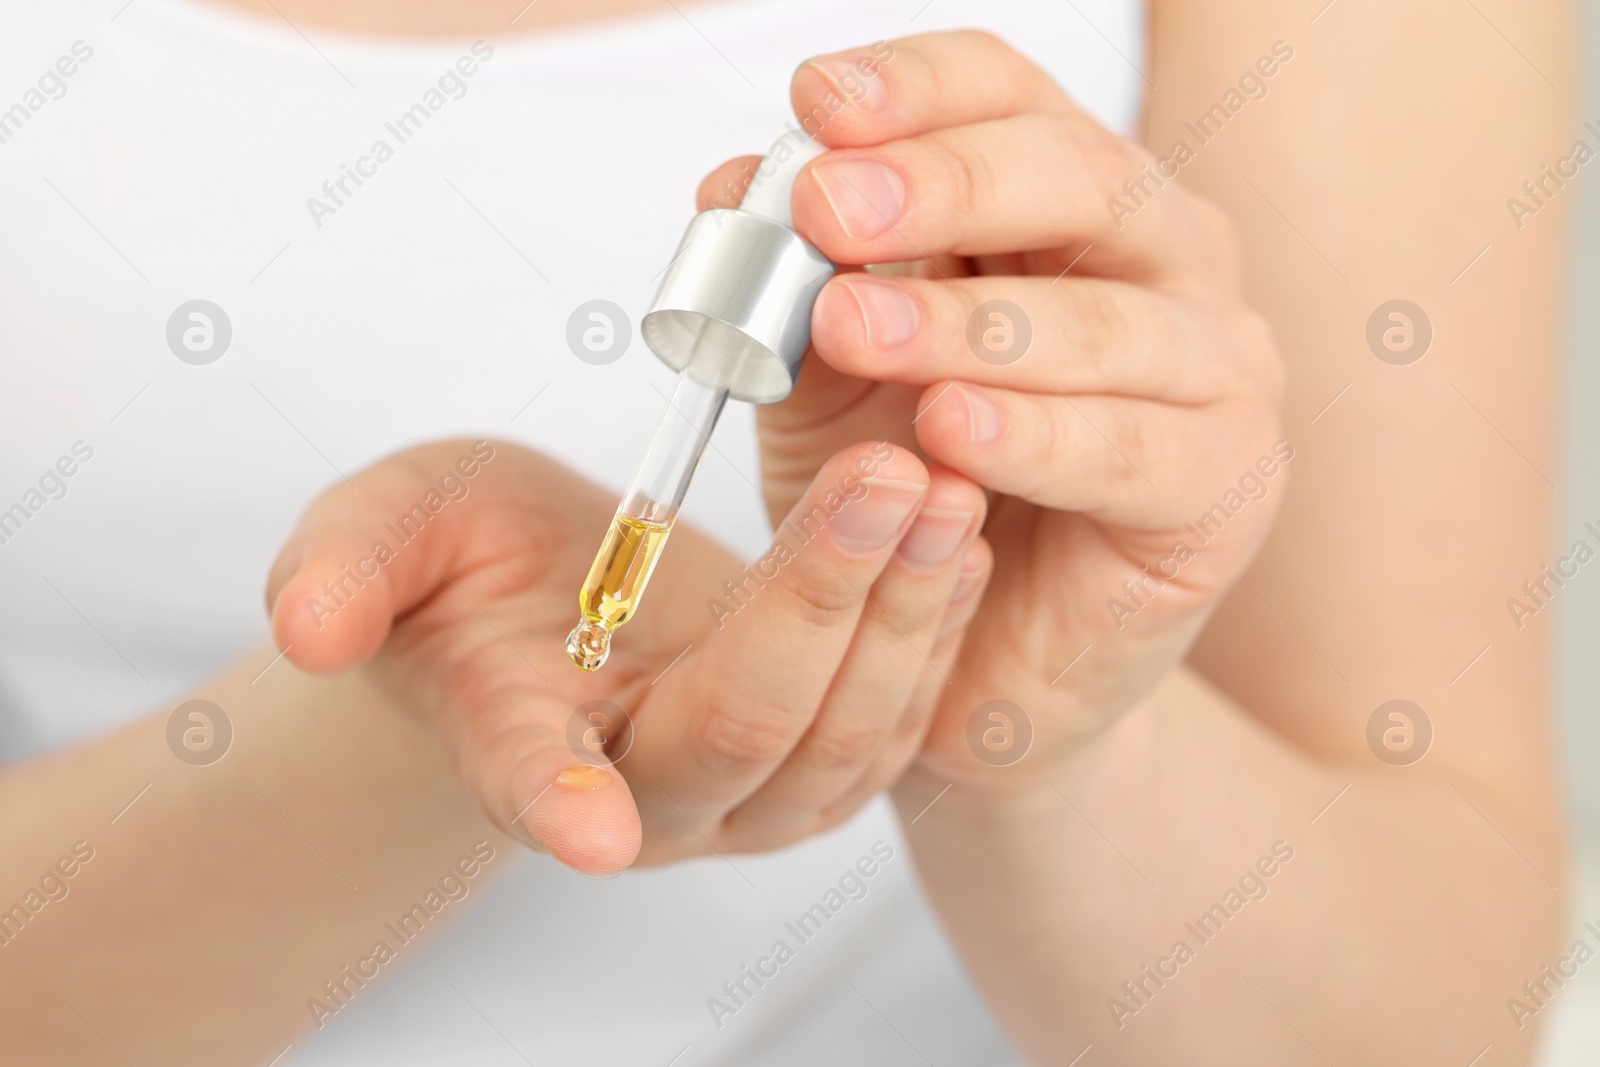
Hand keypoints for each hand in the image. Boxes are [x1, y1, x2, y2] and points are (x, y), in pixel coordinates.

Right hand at [265, 439, 985, 873]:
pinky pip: (899, 714)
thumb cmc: (464, 568)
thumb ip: (348, 572)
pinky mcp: (825, 761)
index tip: (588, 832)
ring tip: (946, 490)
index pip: (531, 786)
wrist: (551, 600)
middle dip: (819, 604)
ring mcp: (749, 794)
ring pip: (846, 736)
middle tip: (885, 475)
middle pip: (744, 730)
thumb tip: (306, 625)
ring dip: (906, 613)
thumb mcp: (388, 533)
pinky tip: (961, 534)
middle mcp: (648, 798)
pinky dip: (935, 625)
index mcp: (522, 748)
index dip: (557, 807)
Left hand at [698, 32, 1284, 786]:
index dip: (919, 86)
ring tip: (850, 327)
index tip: (817, 102)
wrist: (977, 657)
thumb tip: (730, 189)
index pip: (1012, 94)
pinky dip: (1034, 437)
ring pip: (1104, 320)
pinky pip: (1129, 448)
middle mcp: (1164, 257)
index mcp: (1069, 201)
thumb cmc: (920, 493)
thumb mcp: (831, 379)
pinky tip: (950, 432)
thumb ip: (794, 287)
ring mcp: (1214, 365)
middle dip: (943, 185)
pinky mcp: (1226, 481)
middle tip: (827, 208)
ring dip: (967, 322)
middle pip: (1078, 175)